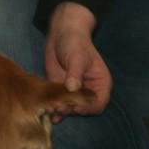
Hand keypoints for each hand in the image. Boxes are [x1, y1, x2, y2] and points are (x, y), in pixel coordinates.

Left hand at [44, 2, 111, 119]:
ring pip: (70, 108)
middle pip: (83, 108)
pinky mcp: (60, 90)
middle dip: (71, 110)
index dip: (88, 108)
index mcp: (100, 83)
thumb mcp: (77, 58)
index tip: (76, 108)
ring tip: (50, 110)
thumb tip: (72, 88)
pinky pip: (58, 103)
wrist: (61, 36)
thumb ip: (75, 73)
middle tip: (59, 108)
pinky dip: (53, 109)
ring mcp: (73, 91)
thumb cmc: (75, 44)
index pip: (99, 102)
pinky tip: (47, 113)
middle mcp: (88, 90)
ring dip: (61, 111)